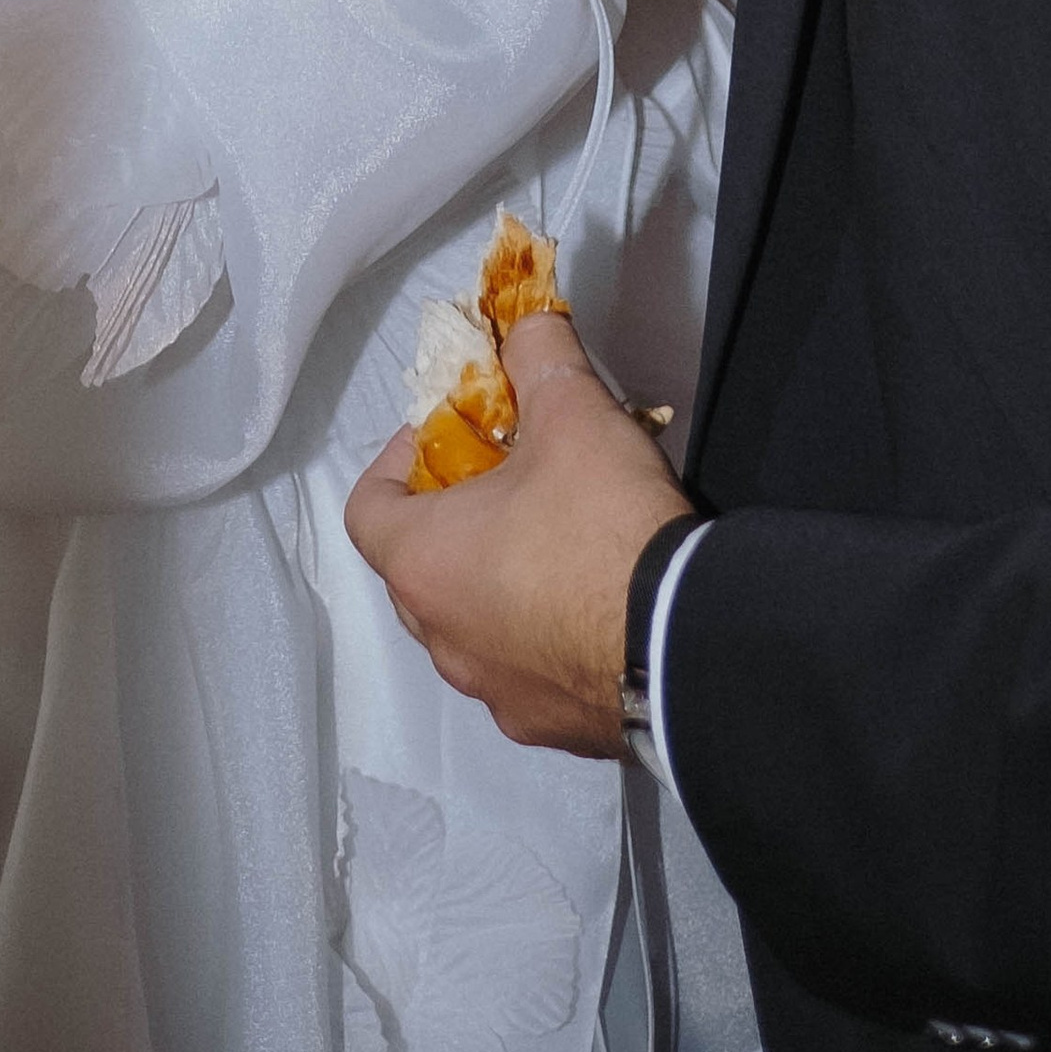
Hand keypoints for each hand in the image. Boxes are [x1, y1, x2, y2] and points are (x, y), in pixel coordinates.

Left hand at [343, 313, 689, 756]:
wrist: (684, 644)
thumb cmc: (601, 523)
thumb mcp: (572, 411)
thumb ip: (538, 354)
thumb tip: (528, 323)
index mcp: (423, 564)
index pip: (366, 508)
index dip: (399, 458)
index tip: (453, 433)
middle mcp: (441, 639)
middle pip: (416, 567)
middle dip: (452, 517)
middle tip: (507, 479)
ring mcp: (492, 693)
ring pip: (469, 624)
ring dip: (494, 581)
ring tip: (557, 539)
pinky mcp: (548, 727)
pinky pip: (523, 670)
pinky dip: (540, 635)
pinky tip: (593, 603)